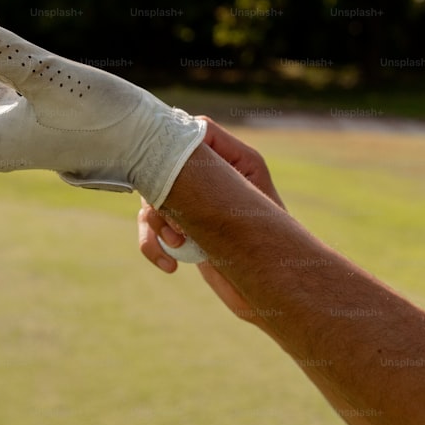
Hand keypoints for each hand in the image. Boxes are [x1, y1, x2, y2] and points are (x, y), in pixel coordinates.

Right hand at [138, 118, 284, 323]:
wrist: (268, 292)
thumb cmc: (274, 248)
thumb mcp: (254, 208)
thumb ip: (227, 178)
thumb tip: (196, 146)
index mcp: (235, 161)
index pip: (199, 132)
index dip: (179, 142)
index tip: (171, 166)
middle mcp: (210, 177)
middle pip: (165, 164)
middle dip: (162, 194)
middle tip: (175, 222)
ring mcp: (192, 203)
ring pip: (152, 198)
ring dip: (156, 223)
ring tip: (178, 246)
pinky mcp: (181, 229)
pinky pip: (150, 229)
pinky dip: (152, 246)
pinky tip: (170, 266)